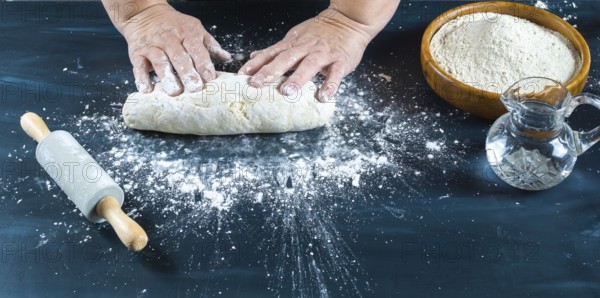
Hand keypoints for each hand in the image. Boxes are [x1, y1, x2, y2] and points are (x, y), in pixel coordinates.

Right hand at [119, 4, 230, 94]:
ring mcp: (152, 45)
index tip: (210, 78)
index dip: (203, 63)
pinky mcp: (137, 52)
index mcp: (187, 32)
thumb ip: (210, 45)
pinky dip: (142, 78)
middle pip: (179, 57)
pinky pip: (139, 66)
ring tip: (174, 92)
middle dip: (187, 73)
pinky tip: (147, 90)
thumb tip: (227, 58)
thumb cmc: (175, 26)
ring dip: (167, 77)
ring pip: (160, 61)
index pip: (197, 49)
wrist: (145, 14)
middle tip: (195, 89)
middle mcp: (170, 38)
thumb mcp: (195, 29)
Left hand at [239, 12, 371, 101]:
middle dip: (270, 71)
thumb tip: (254, 56)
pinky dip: (330, 85)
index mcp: (293, 44)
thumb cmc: (320, 32)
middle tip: (257, 84)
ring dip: (297, 79)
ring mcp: (323, 54)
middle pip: (285, 59)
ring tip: (287, 92)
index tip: (242, 75)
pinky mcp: (340, 61)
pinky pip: (335, 74)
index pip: (271, 53)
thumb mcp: (295, 36)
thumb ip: (276, 49)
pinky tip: (323, 96)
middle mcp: (305, 48)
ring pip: (308, 65)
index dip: (256, 64)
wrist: (348, 20)